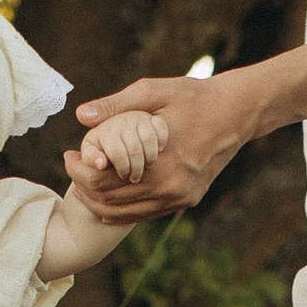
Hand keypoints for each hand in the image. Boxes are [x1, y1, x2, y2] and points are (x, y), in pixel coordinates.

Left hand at [66, 73, 253, 221]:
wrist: (237, 113)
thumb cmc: (193, 96)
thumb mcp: (153, 92)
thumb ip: (116, 105)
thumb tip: (81, 116)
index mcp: (158, 162)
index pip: (102, 179)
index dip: (78, 170)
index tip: (68, 155)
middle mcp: (169, 188)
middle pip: (110, 201)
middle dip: (84, 187)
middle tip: (72, 167)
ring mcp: (178, 198)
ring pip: (125, 214)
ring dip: (100, 202)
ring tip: (84, 183)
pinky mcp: (186, 201)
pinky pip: (144, 214)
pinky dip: (122, 210)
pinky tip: (108, 197)